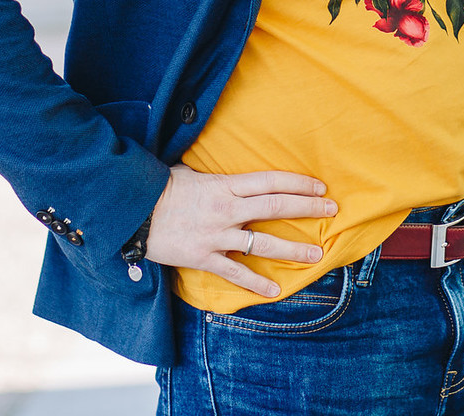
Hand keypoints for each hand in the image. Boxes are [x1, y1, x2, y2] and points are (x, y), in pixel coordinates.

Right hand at [145, 165, 335, 297]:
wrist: (131, 213)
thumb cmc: (162, 189)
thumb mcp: (193, 173)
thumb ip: (218, 177)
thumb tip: (235, 176)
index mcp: (226, 186)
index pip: (271, 181)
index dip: (298, 183)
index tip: (320, 187)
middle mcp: (226, 209)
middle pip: (275, 206)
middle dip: (307, 208)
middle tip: (333, 209)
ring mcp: (216, 235)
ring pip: (262, 243)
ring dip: (292, 250)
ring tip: (316, 255)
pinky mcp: (203, 257)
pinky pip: (235, 272)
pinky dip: (255, 284)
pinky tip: (274, 291)